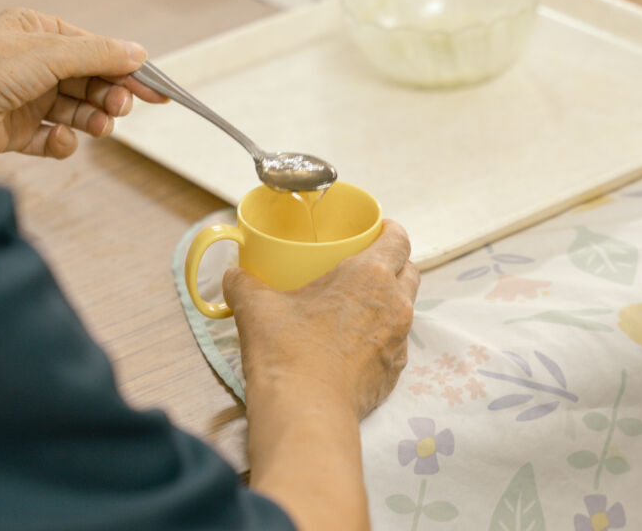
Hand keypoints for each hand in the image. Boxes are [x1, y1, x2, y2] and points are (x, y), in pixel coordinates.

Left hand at [0, 8, 164, 165]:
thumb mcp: (52, 52)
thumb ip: (100, 55)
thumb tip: (139, 53)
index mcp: (38, 32)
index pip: (95, 50)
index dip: (127, 70)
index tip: (157, 89)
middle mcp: (32, 63)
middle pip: (89, 82)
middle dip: (108, 96)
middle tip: (121, 108)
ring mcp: (23, 98)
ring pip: (74, 111)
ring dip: (91, 120)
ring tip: (99, 127)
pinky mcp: (15, 130)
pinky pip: (51, 138)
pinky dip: (61, 142)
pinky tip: (59, 141)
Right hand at [225, 219, 418, 418]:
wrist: (304, 412)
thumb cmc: (286, 349)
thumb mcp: (256, 305)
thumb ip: (243, 282)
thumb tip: (232, 275)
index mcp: (370, 275)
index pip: (398, 240)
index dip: (390, 230)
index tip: (377, 229)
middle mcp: (395, 305)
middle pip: (409, 271)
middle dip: (393, 263)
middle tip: (363, 264)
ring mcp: (399, 341)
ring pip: (405, 308)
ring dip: (388, 300)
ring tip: (356, 303)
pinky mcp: (394, 372)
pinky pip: (394, 342)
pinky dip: (380, 335)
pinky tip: (352, 342)